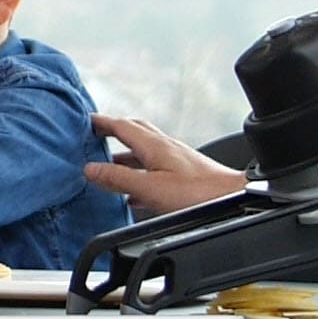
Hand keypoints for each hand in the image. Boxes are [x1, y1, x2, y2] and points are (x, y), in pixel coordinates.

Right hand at [82, 114, 246, 218]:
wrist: (232, 198)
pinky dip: (139, 175)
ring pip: (143, 152)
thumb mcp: (150, 188)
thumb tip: (91, 169)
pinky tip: (135, 192)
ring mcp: (175, 160)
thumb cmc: (198, 193)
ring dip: (124, 156)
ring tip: (109, 166)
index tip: (86, 120)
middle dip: (113, 132)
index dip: (102, 122)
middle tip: (95, 135)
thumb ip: (119, 179)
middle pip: (134, 132)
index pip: (122, 126)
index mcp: (154, 145)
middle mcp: (165, 147)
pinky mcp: (183, 175)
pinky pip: (154, 169)